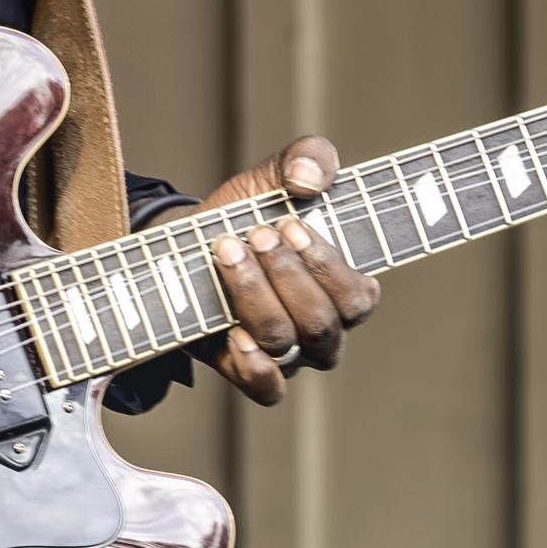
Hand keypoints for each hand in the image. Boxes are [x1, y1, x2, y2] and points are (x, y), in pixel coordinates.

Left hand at [173, 136, 378, 405]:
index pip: (358, 298)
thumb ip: (308, 158)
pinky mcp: (243, 365)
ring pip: (285, 342)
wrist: (188, 237)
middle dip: (285, 274)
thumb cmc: (247, 210)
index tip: (289, 224)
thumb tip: (310, 179)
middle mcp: (320, 328)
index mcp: (342, 289)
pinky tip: (233, 332)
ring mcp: (285, 352)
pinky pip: (266, 389)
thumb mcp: (275, 173)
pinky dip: (253, 366)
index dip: (327, 264)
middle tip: (256, 234)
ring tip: (228, 252)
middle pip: (321, 323)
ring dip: (255, 294)